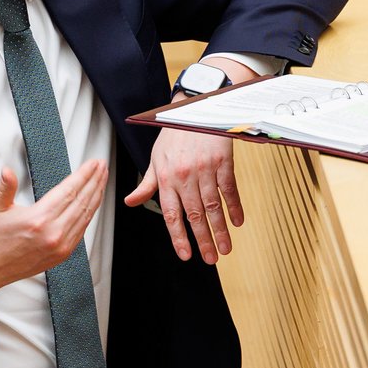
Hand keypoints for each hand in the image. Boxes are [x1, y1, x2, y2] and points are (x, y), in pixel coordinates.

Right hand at [0, 160, 107, 305]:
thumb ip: (5, 187)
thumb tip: (8, 171)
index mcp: (38, 219)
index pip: (69, 190)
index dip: (84, 174)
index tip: (93, 164)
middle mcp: (53, 233)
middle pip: (82, 200)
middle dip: (95, 180)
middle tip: (102, 166)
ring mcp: (60, 245)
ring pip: (86, 215)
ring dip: (96, 195)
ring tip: (101, 180)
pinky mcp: (63, 253)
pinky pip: (82, 229)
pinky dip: (90, 213)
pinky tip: (93, 202)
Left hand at [125, 129, 241, 264]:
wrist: (195, 107)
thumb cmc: (174, 133)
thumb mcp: (156, 157)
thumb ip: (147, 184)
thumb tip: (130, 202)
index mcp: (166, 177)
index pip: (171, 214)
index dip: (178, 237)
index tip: (186, 255)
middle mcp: (184, 176)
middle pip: (195, 215)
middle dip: (203, 240)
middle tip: (211, 259)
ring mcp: (205, 169)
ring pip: (213, 206)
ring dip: (220, 230)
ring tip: (225, 248)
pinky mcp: (222, 161)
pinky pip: (229, 189)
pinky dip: (234, 207)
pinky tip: (237, 222)